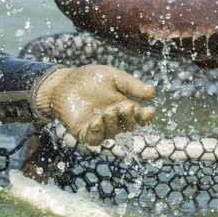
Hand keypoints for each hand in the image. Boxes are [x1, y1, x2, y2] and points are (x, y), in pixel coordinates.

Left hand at [34, 65, 155, 146]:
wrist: (64, 82)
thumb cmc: (89, 78)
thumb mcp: (113, 77)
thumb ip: (131, 85)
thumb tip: (153, 93)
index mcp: (123, 107)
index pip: (139, 116)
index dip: (146, 116)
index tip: (150, 110)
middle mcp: (114, 120)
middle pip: (128, 126)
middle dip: (128, 118)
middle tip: (125, 106)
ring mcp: (99, 128)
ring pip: (112, 133)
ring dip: (113, 123)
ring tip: (109, 111)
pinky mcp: (84, 132)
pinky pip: (94, 138)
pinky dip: (97, 132)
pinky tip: (96, 121)